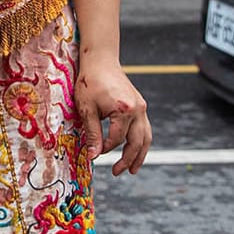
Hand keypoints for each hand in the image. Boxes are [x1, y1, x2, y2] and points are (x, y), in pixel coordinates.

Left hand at [77, 56, 151, 175]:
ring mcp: (141, 107)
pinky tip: (135, 151)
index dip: (105, 149)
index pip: (116, 139)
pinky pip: (145, 129)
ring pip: (146, 137)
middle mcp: (137, 110)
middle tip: (117, 172)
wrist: (101, 61)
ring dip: (140, 155)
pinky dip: (141, 142)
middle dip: (127, 160)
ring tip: (132, 169)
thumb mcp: (87, 109)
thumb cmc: (90, 82)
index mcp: (124, 110)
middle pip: (137, 143)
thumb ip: (92, 134)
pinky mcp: (140, 105)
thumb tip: (93, 156)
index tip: (94, 154)